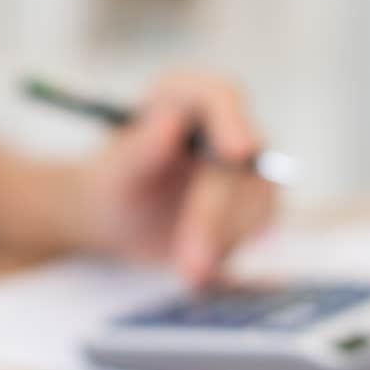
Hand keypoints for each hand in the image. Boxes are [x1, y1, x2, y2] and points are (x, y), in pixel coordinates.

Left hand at [78, 72, 276, 286]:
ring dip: (225, 239)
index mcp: (184, 96)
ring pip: (257, 198)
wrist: (118, 220)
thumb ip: (140, 148)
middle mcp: (223, 124)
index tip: (236, 153)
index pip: (220, 96)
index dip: (233, 122)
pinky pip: (256, 226)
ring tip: (190, 273)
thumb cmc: (112, 185)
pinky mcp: (252, 201)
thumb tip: (172, 122)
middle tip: (193, 263)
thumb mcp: (114, 173)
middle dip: (216, 214)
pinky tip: (201, 270)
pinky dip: (230, 249)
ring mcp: (245, 164)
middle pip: (242, 161)